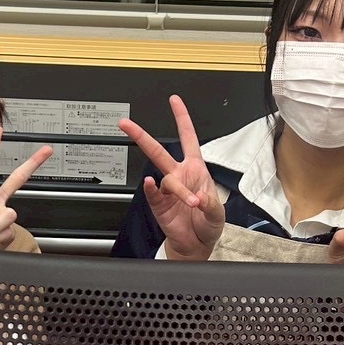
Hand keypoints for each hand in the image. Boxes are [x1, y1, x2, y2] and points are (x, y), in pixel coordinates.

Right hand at [118, 95, 224, 260]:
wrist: (196, 244)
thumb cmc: (208, 223)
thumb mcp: (217, 211)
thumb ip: (209, 202)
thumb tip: (197, 196)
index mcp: (195, 169)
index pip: (188, 138)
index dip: (181, 118)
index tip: (174, 101)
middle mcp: (179, 175)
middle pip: (158, 150)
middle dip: (141, 136)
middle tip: (126, 124)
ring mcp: (167, 189)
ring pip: (166, 179)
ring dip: (179, 190)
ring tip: (191, 202)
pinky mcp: (158, 204)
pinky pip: (153, 192)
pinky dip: (153, 189)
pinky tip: (153, 185)